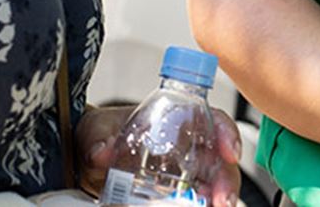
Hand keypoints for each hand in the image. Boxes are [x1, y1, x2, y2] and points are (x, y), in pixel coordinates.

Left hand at [74, 104, 241, 206]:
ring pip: (213, 188)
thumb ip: (97, 138)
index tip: (230, 152)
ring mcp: (184, 177)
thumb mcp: (95, 130)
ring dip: (219, 200)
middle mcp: (189, 150)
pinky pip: (195, 204)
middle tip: (222, 201)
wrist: (89, 163)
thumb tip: (101, 152)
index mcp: (179, 122)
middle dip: (227, 181)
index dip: (227, 133)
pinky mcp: (175, 199)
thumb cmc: (102, 135)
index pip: (213, 121)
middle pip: (220, 162)